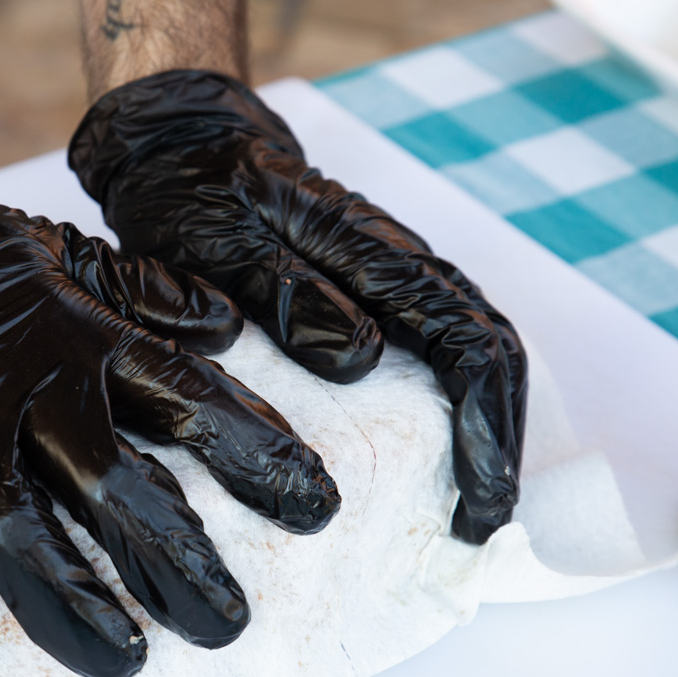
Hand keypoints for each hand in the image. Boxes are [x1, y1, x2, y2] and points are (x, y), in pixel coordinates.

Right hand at [0, 132, 340, 676]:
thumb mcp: (47, 252)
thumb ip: (136, 290)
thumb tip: (221, 322)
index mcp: (73, 336)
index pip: (183, 399)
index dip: (256, 455)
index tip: (315, 508)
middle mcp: (18, 388)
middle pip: (118, 487)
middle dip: (179, 562)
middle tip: (226, 626)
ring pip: (17, 536)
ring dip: (74, 609)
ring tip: (123, 663)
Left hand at [68, 70, 526, 543]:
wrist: (181, 150)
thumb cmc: (196, 194)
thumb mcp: (219, 239)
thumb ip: (284, 289)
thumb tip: (359, 354)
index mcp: (373, 249)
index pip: (467, 339)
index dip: (484, 425)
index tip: (475, 500)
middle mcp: (401, 263)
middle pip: (488, 352)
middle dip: (496, 444)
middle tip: (478, 526)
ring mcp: (391, 279)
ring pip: (467, 354)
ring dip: (478, 431)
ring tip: (464, 510)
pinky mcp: (370, 297)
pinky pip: (433, 353)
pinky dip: (445, 412)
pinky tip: (428, 462)